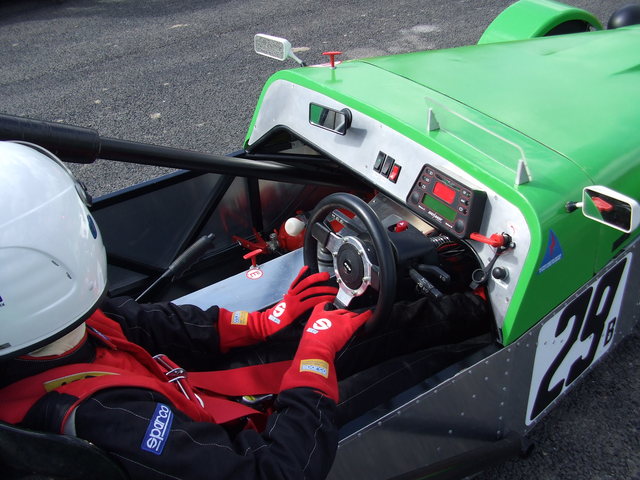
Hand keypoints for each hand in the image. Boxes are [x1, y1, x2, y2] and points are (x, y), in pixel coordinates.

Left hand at [218, 266, 337, 350]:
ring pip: (304, 283)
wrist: (265, 326)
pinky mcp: (288, 294)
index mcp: (296, 309)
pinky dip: (301, 275)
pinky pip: (295, 282)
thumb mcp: (294, 334)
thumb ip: (306, 328)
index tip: (333, 299)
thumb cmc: (278, 330)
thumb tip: (318, 324)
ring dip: (316, 278)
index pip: (314, 300)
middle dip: (324, 289)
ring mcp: (290, 295)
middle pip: (311, 290)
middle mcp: (293, 299)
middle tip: (334, 290)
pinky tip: (306, 269)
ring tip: (325, 276)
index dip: (325, 299)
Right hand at [279, 302, 371, 400]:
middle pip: (340, 311)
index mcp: (318, 314)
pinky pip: (360, 318)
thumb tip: (312, 340)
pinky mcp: (349, 325)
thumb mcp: (307, 334)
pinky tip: (369, 314)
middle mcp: (330, 314)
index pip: (324, 306)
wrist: (316, 347)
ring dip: (353, 316)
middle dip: (342, 314)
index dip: (328, 307)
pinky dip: (366, 315)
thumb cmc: (310, 344)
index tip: (330, 308)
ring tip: (356, 318)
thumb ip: (312, 332)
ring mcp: (341, 318)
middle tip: (344, 320)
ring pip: (350, 314)